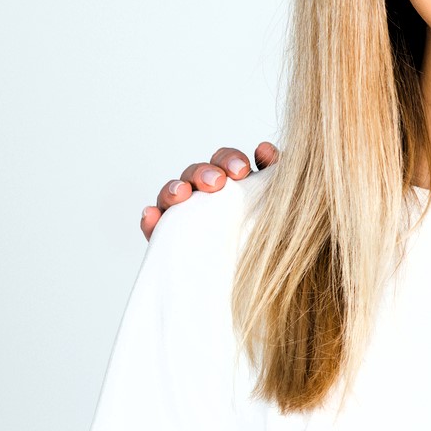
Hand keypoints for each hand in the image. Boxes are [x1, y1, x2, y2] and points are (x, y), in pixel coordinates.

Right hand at [140, 142, 278, 239]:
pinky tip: (151, 216)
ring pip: (172, 194)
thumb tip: (265, 149)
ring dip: (174, 189)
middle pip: (196, 173)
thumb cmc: (272, 235)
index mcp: (231, 181)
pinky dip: (150, 219)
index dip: (229, 159)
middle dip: (204, 173)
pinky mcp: (169, 239)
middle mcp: (204, 194)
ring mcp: (184, 215)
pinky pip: (154, 227)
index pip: (224, 160)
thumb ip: (275, 174)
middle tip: (217, 183)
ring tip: (182, 194)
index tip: (241, 170)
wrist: (262, 280)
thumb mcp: (280, 204)